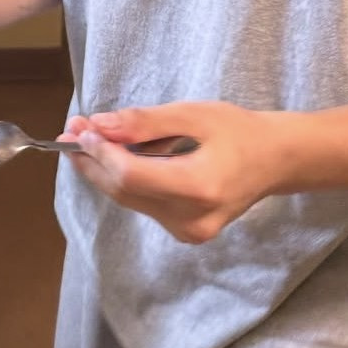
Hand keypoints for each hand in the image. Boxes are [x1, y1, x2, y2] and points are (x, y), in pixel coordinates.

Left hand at [63, 100, 292, 243]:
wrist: (277, 161)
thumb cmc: (240, 131)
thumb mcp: (194, 115)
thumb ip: (145, 122)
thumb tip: (99, 125)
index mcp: (199, 188)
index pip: (131, 176)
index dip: (100, 153)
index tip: (80, 128)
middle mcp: (191, 218)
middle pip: (124, 191)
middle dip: (92, 160)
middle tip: (70, 130)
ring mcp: (188, 231)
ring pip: (129, 199)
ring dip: (104, 169)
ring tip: (86, 138)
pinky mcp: (185, 232)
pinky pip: (142, 204)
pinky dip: (125, 180)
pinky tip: (115, 156)